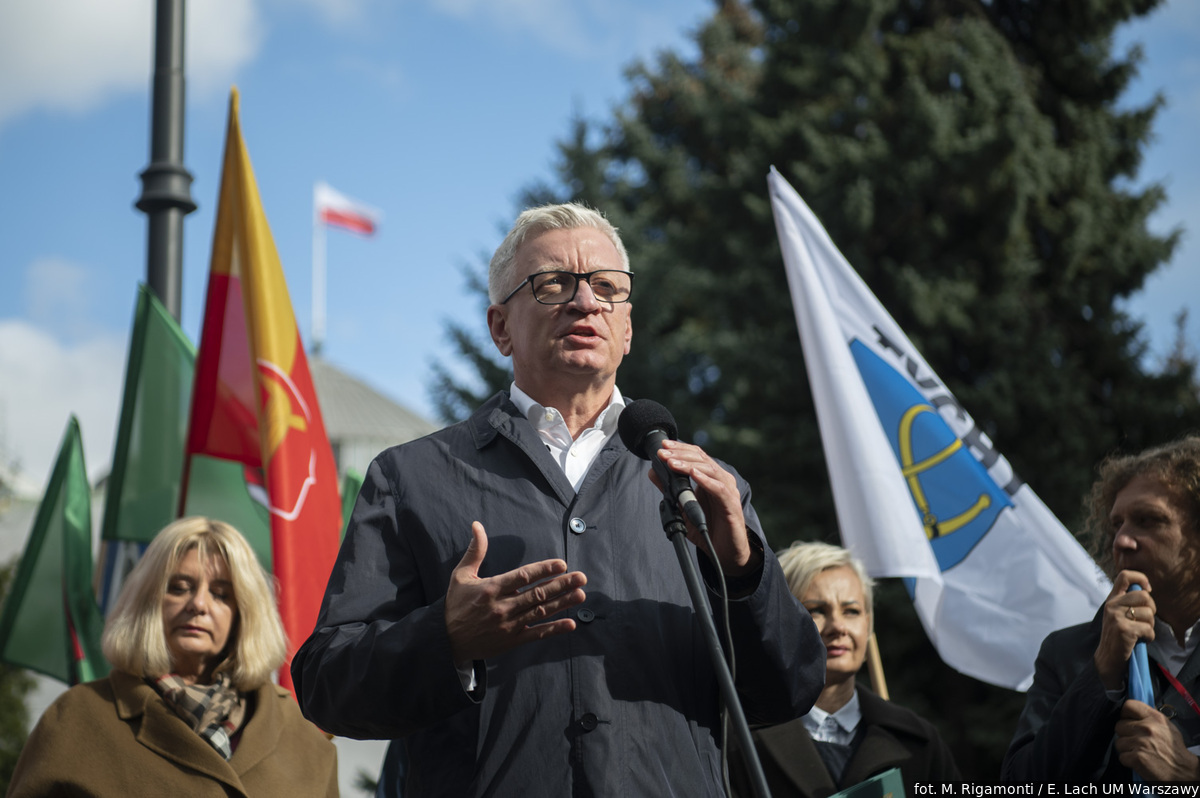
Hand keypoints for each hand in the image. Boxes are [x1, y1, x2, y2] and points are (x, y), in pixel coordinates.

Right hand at [445, 522, 586, 663]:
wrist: (446, 640)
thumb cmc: (455, 604)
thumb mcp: (461, 575)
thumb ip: (475, 551)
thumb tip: (477, 525)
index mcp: (491, 588)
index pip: (523, 577)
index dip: (543, 570)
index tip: (561, 564)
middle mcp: (502, 607)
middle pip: (537, 594)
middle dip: (561, 585)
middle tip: (581, 577)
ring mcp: (508, 625)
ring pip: (540, 612)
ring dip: (562, 603)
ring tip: (581, 594)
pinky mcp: (511, 640)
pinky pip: (536, 634)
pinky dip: (554, 630)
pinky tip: (570, 623)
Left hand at [650, 440, 759, 575]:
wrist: (724, 553)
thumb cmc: (707, 528)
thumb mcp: (683, 507)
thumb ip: (670, 489)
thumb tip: (653, 472)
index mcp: (711, 478)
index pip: (696, 456)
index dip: (680, 449)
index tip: (663, 446)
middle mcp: (721, 480)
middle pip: (702, 459)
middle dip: (681, 454)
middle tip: (663, 453)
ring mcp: (728, 492)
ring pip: (710, 470)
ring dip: (689, 465)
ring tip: (672, 463)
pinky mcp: (731, 506)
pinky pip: (719, 490)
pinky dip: (706, 481)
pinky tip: (694, 475)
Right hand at [1094, 570, 1155, 689]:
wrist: (1107, 658)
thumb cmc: (1118, 636)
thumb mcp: (1118, 614)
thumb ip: (1128, 601)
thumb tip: (1146, 590)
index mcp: (1112, 599)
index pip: (1124, 576)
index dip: (1140, 578)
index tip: (1147, 589)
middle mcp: (1112, 605)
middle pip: (1144, 596)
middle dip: (1151, 609)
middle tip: (1145, 620)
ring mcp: (1116, 617)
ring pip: (1149, 614)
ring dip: (1150, 626)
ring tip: (1141, 632)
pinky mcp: (1124, 630)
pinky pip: (1149, 629)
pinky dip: (1149, 637)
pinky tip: (1141, 640)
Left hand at [1114, 700, 1199, 781]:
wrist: (1183, 771)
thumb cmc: (1175, 750)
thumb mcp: (1167, 727)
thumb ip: (1150, 718)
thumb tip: (1135, 712)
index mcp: (1156, 718)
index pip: (1129, 706)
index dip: (1125, 714)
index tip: (1127, 720)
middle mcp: (1147, 728)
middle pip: (1119, 725)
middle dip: (1125, 734)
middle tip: (1135, 740)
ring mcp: (1141, 743)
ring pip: (1118, 742)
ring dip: (1126, 748)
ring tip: (1139, 751)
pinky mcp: (1137, 757)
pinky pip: (1121, 756)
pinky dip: (1128, 760)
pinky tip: (1139, 760)